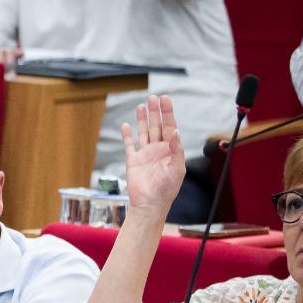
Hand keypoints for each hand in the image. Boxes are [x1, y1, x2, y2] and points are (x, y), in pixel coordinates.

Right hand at [119, 94, 183, 215]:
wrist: (150, 204)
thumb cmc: (167, 190)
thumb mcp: (177, 169)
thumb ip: (176, 150)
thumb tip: (175, 131)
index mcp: (170, 150)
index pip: (170, 127)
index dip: (167, 113)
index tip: (165, 99)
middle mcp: (158, 150)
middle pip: (157, 126)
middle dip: (155, 112)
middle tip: (153, 97)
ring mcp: (145, 154)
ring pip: (144, 132)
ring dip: (143, 119)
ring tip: (141, 106)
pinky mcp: (133, 161)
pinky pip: (129, 145)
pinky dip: (127, 135)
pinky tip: (125, 125)